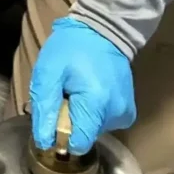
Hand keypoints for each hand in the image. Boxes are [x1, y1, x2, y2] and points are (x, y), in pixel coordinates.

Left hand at [29, 17, 135, 154]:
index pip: (78, 143)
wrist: (103, 30)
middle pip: (84, 136)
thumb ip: (45, 107)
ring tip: (76, 89)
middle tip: (64, 94)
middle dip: (69, 121)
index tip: (52, 117)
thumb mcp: (48, 71)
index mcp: (96, 104)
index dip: (60, 136)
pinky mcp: (128, 111)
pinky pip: (104, 122)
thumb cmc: (70, 48)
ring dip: (80, 115)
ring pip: (93, 129)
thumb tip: (44, 141)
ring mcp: (125, 113)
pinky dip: (92, 112)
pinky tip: (89, 92)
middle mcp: (116, 114)